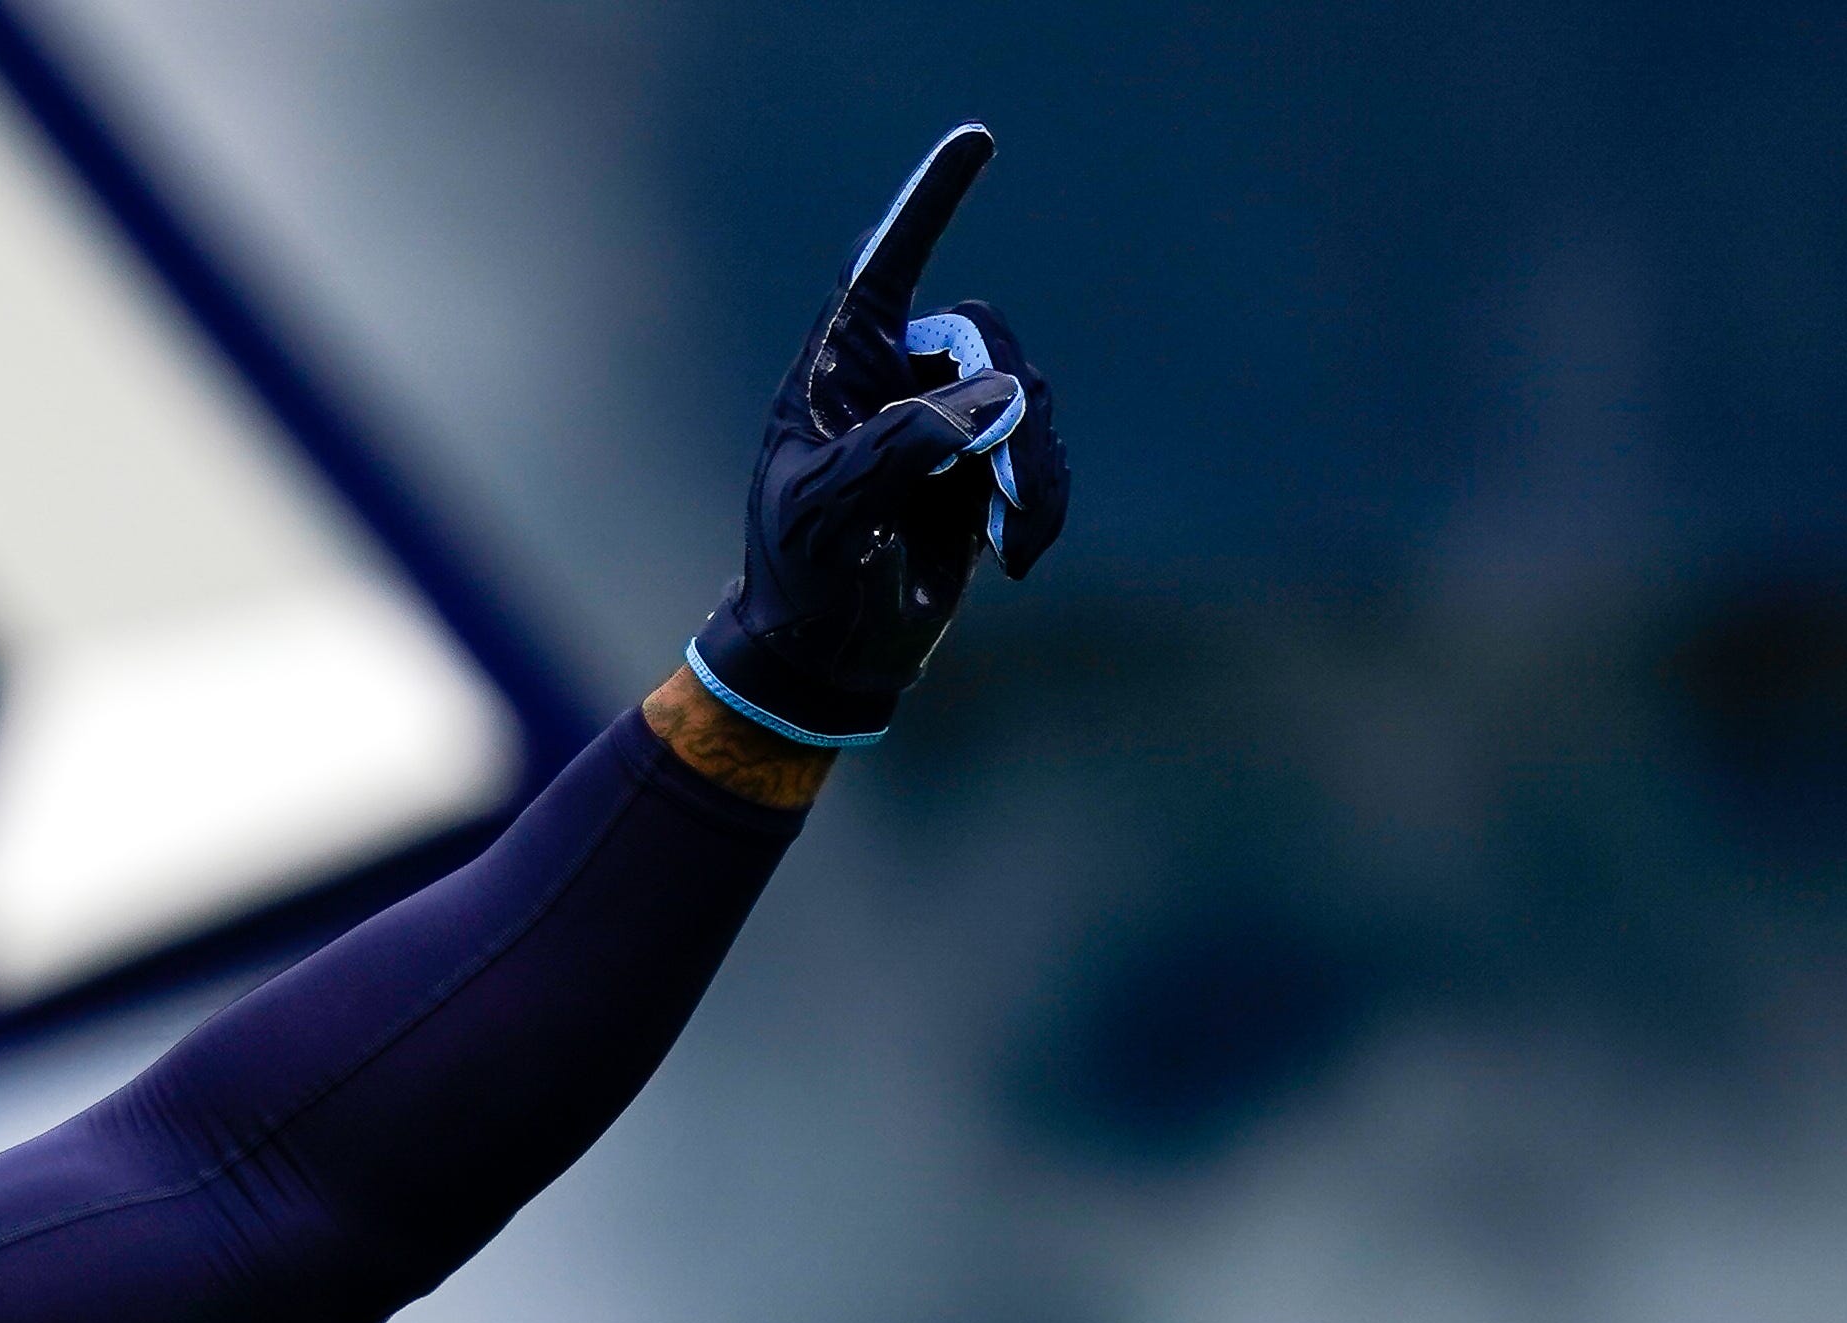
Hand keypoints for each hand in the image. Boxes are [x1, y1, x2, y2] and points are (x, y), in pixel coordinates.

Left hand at [684, 123, 1071, 749]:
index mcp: (838, 368)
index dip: (929, 203)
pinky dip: (1045, 501)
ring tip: (1009, 540)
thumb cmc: (801, 578)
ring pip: (1028, 398)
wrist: (826, 659)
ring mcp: (946, 420)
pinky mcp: (984, 467)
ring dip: (1033, 470)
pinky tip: (1019, 556)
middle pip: (985, 339)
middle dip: (1010, 414)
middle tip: (1008, 493)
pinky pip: (1044, 454)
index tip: (976, 140)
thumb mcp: (829, 516)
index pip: (885, 266)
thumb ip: (902, 449)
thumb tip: (999, 403)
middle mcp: (896, 378)